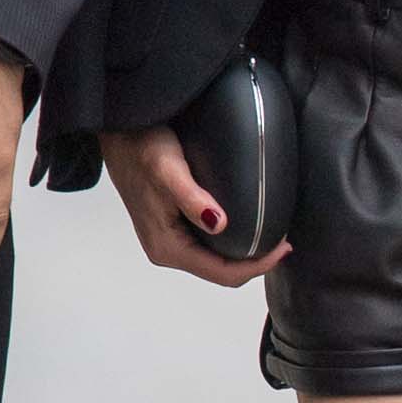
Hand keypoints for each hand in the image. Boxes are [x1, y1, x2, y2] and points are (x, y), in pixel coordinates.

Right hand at [101, 125, 291, 286]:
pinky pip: (207, 244)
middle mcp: (166, 249)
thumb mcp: (167, 168)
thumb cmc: (140, 145)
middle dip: (254, 262)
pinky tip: (247, 221)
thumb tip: (219, 224)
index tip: (283, 246)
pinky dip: (231, 239)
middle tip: (284, 240)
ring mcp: (168, 239)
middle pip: (220, 271)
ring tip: (271, 232)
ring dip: (244, 252)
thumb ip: (191, 198)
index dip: (257, 266)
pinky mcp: (171, 225)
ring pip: (214, 260)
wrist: (118, 129)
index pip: (222, 273)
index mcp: (167, 246)